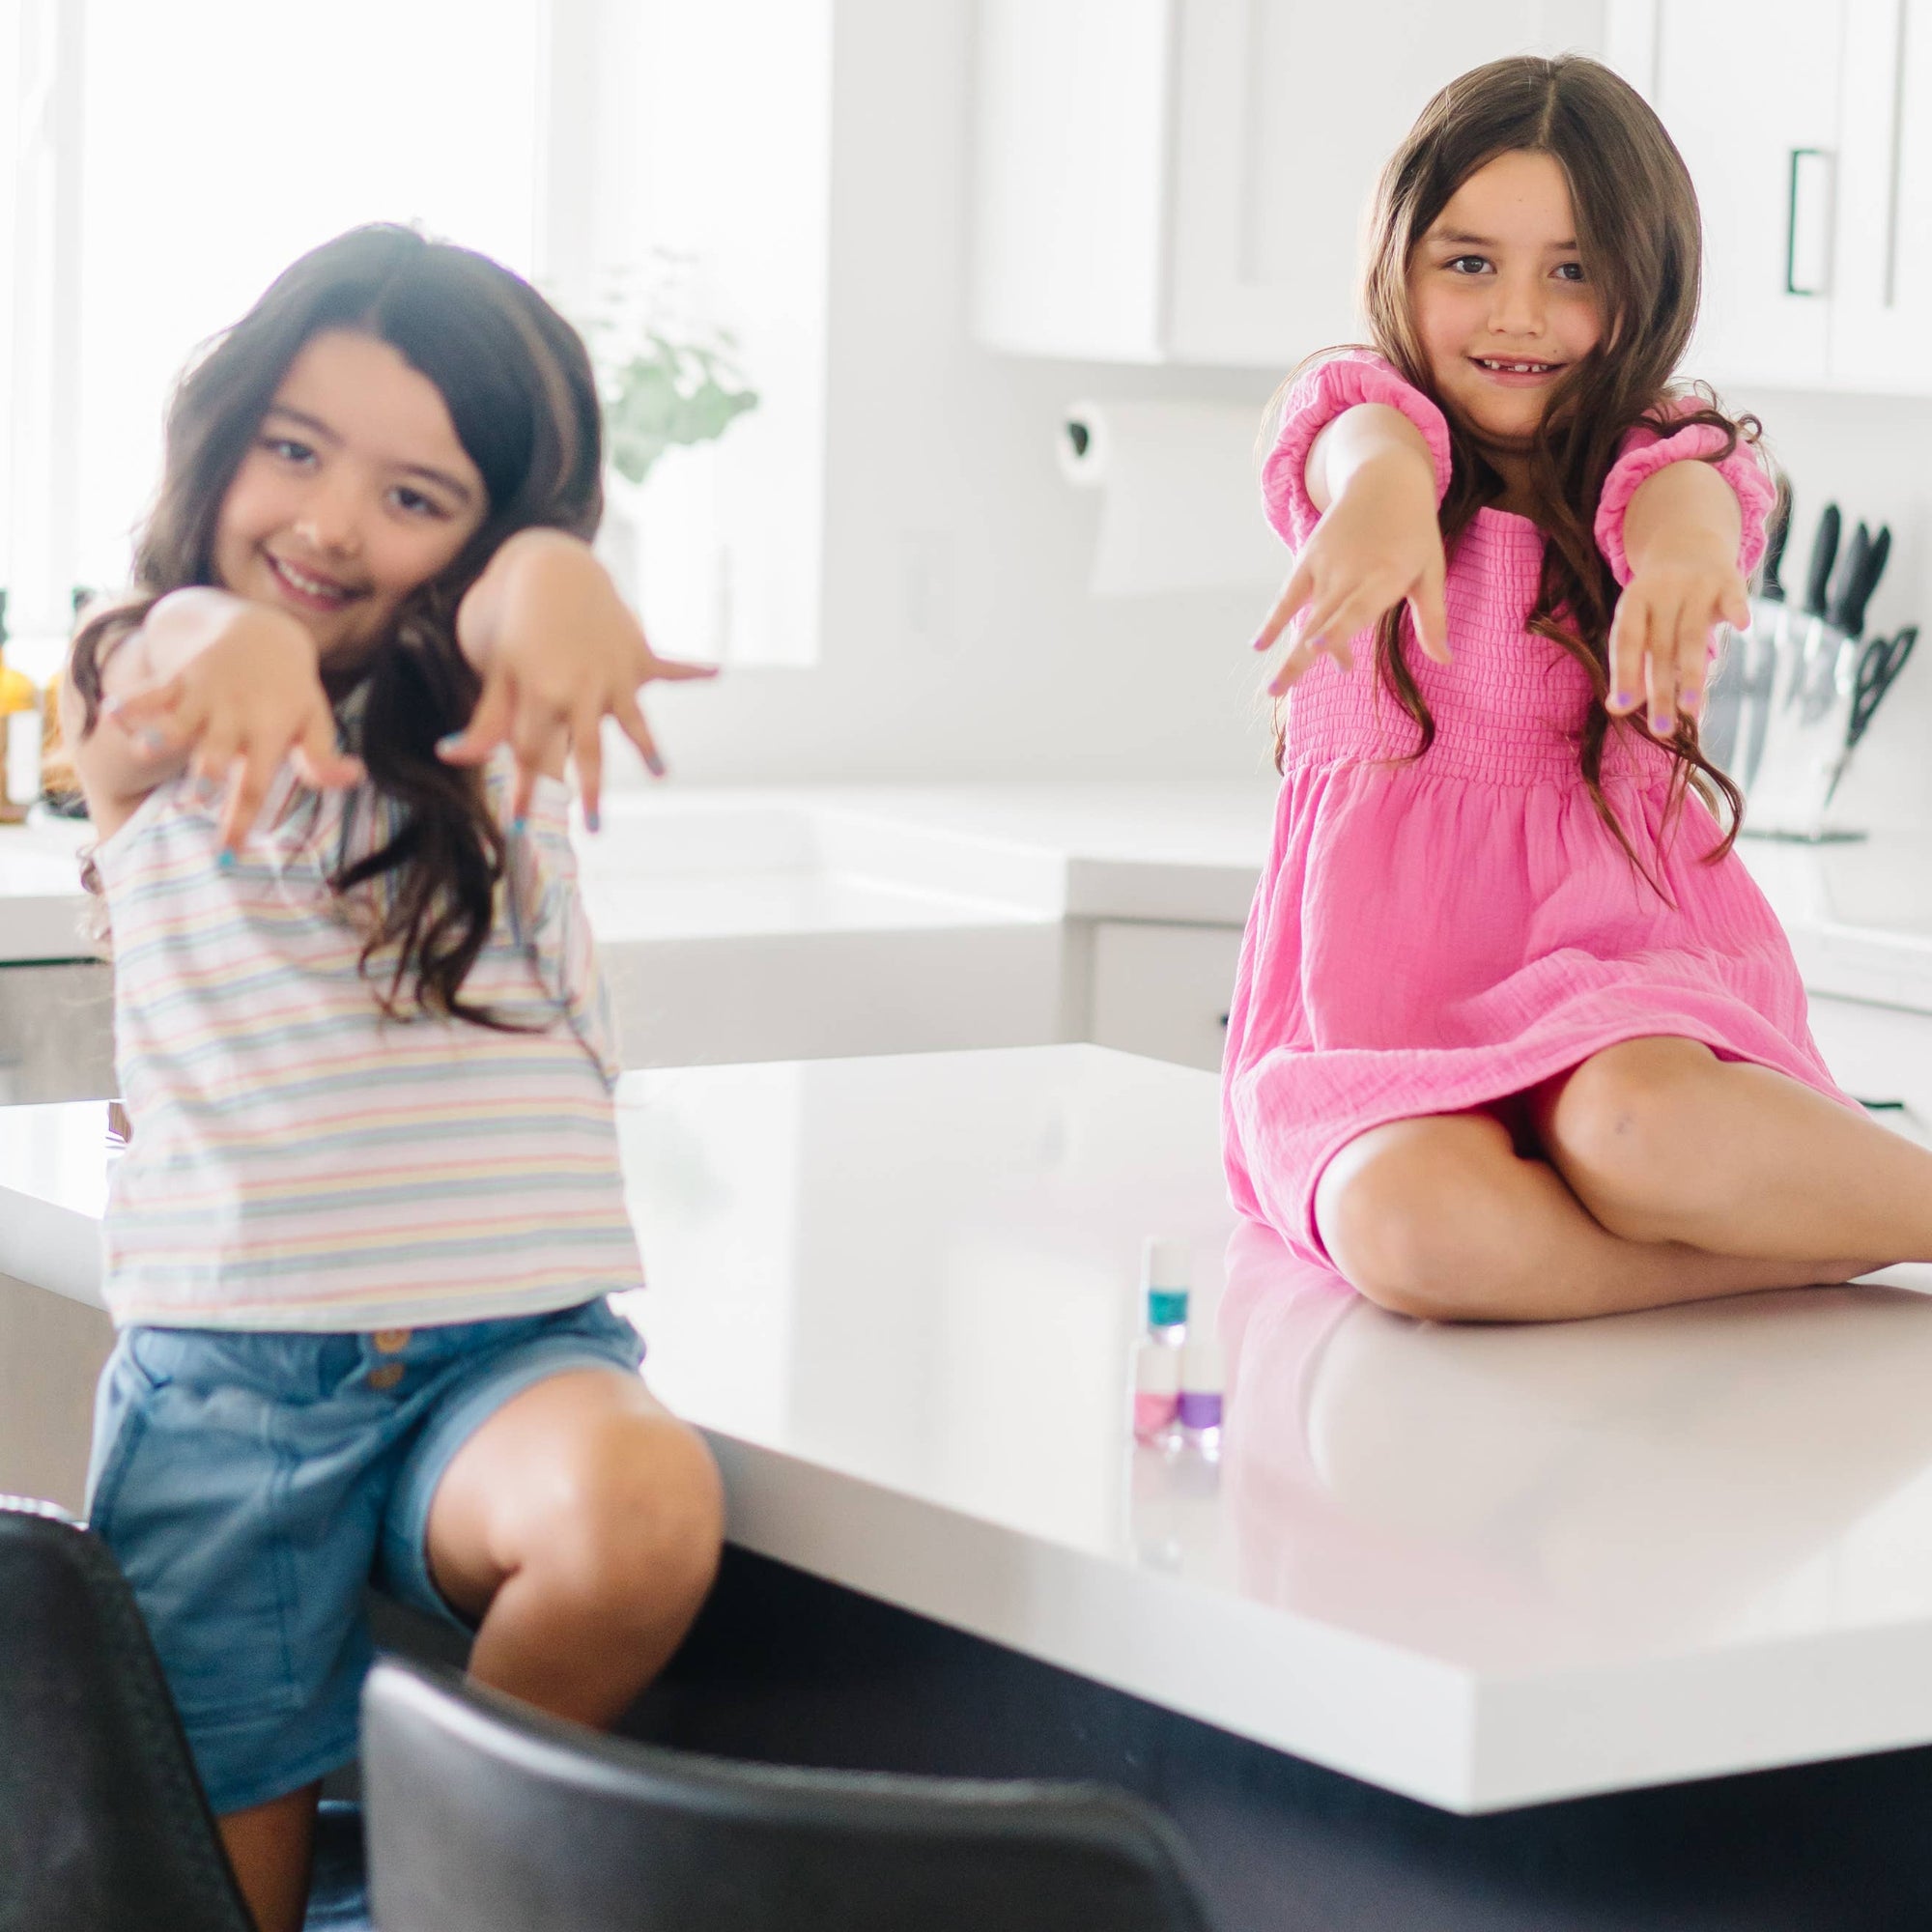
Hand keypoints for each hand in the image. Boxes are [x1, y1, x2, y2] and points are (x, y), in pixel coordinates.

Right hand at [103, 603, 363, 853]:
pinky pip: (153, 690)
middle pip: (215, 756)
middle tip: (193, 803)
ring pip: (179, 720)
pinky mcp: (181, 679)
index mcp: (269, 734)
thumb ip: (322, 756)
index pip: (256, 785)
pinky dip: (132, 701)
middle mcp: (235, 718)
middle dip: (204, 778)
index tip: (228, 854)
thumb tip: (353, 777)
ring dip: (162, 736)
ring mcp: (205, 697)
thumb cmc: (290, 692)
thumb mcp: (314, 721)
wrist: (265, 633)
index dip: (241, 820)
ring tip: (145, 752)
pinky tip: (110, 714)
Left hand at [442, 530, 717, 827]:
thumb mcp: (497, 670)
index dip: (522, 790)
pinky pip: (669, 666)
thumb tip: (448, 755)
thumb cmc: (515, 622)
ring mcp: (615, 673)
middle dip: (591, 792)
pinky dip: (694, 669)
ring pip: (634, 721)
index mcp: (543, 695)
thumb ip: (485, 720)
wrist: (547, 566)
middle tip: (594, 830)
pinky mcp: (637, 654)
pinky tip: (717, 671)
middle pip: (588, 751)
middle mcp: (583, 690)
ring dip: (649, 748)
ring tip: (662, 772)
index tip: (519, 827)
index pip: (531, 753)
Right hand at [1248, 454, 1449, 695]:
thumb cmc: (1414, 532)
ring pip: (1306, 617)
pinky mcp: (1308, 558)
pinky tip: (1258, 645)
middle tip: (1278, 691)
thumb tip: (1445, 661)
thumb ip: (1432, 619)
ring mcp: (1325, 565)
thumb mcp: (1431, 571)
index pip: (1356, 608)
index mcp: (1385, 576)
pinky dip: (1273, 619)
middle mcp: (1351, 572)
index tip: (1318, 648)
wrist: (1385, 479)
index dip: (1337, 630)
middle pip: (1321, 621)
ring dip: (1290, 653)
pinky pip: (1288, 595)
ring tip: (1273, 689)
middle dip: (1300, 658)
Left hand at [1606, 543, 1750, 734]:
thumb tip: (1619, 708)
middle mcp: (1663, 591)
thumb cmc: (1660, 603)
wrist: (1689, 544)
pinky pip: (1734, 596)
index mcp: (1634, 602)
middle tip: (1661, 731)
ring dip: (1691, 674)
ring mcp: (1696, 583)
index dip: (1624, 674)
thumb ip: (1633, 662)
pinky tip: (1741, 628)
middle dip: (1661, 691)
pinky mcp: (1728, 578)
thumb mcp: (1642, 623)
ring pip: (1693, 634)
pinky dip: (1737, 609)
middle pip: (1660, 647)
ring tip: (1691, 712)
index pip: (1627, 641)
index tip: (1621, 709)